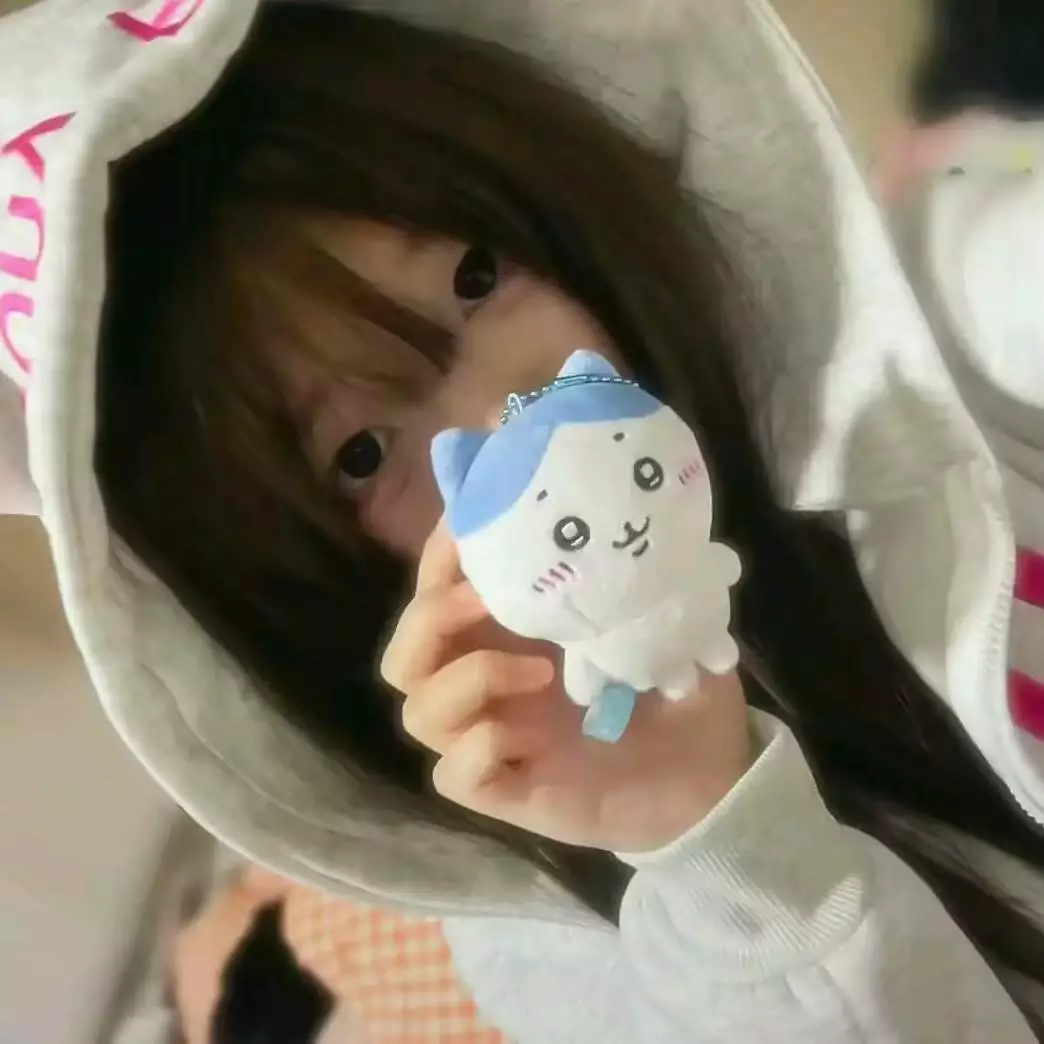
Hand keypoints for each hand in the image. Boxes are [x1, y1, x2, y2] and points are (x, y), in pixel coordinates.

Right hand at [380, 526, 752, 853]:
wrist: (710, 778)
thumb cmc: (671, 690)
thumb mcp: (646, 621)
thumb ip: (611, 579)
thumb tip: (593, 522)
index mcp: (506, 638)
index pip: (437, 592)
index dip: (438, 559)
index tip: (466, 526)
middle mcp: (485, 688)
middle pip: (406, 655)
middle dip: (433, 616)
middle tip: (486, 599)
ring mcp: (490, 741)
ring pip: (418, 711)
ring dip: (468, 678)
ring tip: (540, 671)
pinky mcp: (505, 794)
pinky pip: (452, 775)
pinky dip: (479, 748)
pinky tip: (532, 741)